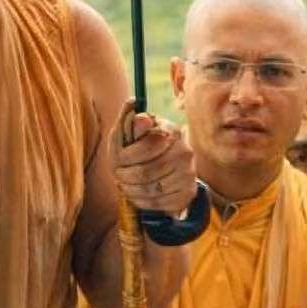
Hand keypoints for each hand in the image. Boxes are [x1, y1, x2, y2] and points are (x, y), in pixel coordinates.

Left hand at [109, 103, 196, 217]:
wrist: (164, 172)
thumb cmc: (141, 149)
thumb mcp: (131, 134)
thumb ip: (129, 122)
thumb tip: (133, 105)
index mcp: (171, 131)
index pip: (146, 146)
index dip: (126, 157)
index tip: (117, 160)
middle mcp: (185, 151)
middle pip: (147, 172)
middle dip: (126, 176)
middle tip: (118, 175)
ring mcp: (189, 174)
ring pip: (151, 189)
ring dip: (131, 190)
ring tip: (124, 185)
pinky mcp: (188, 193)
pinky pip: (159, 203)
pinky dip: (142, 201)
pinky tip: (136, 194)